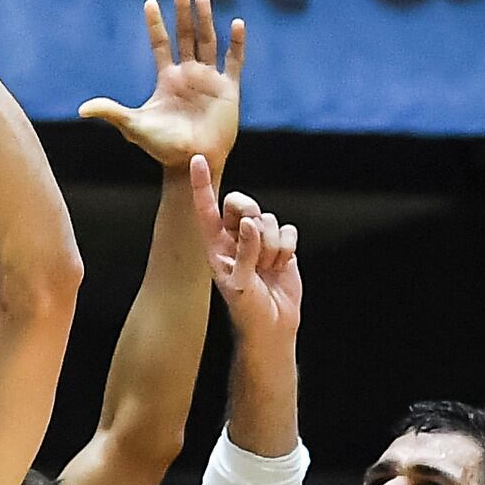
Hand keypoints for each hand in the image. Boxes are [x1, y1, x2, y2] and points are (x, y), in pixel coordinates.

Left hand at [79, 0, 244, 172]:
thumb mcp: (133, 126)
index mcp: (167, 79)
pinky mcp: (229, 90)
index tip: (150, 2)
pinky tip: (236, 23)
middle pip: (186, 36)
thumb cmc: (162, 147)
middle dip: (183, 12)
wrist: (192, 162)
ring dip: (205, 19)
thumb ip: (111, 113)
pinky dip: (236, 44)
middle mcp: (188, 75)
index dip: (155, 24)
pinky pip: (234, 61)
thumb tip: (81, 109)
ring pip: (208, 42)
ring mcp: (209, 80)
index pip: (160, 44)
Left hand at [193, 156, 300, 345]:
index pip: (206, 208)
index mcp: (215, 245)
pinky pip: (288, 230)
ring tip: (267, 267)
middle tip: (255, 239)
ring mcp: (259, 240)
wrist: (272, 325)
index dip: (202, 184)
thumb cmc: (246, 309)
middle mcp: (235, 238)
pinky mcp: (281, 246)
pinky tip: (281, 266)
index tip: (196, 158)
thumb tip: (251, 222)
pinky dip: (288, 248)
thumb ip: (244, 251)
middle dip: (252, 216)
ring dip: (272, 244)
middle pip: (243, 204)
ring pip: (268, 219)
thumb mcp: (239, 283)